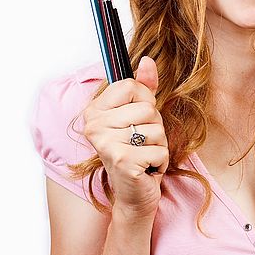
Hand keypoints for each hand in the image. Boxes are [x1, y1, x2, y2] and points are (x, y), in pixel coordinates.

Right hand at [81, 56, 168, 222]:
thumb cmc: (136, 152)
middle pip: (147, 108)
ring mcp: (106, 144)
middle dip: (155, 127)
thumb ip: (144, 87)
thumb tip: (147, 60)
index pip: (131, 85)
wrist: (134, 194)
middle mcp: (94, 126)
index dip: (145, 100)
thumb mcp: (140, 116)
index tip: (137, 118)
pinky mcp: (122, 161)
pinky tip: (146, 169)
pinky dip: (160, 161)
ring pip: (156, 129)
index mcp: (94, 110)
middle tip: (142, 144)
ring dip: (159, 146)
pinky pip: (160, 150)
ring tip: (144, 156)